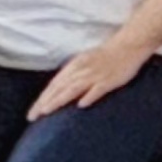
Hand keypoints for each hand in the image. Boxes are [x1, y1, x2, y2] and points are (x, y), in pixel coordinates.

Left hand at [28, 41, 150, 121]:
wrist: (129, 44)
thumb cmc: (107, 55)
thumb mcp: (85, 61)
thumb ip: (73, 75)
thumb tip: (59, 89)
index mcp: (74, 66)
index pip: (54, 85)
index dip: (41, 99)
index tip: (32, 113)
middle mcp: (81, 71)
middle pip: (59, 88)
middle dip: (44, 103)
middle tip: (32, 117)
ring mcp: (95, 75)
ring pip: (73, 89)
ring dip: (59, 100)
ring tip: (47, 111)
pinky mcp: (109, 80)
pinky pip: (98, 89)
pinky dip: (89, 96)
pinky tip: (82, 105)